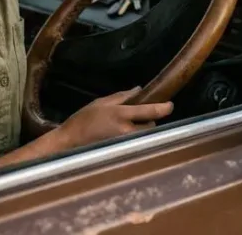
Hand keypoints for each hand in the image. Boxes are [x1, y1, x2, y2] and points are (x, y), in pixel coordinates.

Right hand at [56, 87, 173, 147]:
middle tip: (141, 117)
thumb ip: (122, 96)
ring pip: (144, 136)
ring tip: (131, 127)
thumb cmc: (84, 119)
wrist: (70, 141)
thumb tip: (140, 89)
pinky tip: (126, 136)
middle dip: (149, 121)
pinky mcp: (122, 152)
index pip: (149, 111)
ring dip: (143, 131)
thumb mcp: (102, 102)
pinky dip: (135, 139)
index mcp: (121, 114)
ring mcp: (125, 144)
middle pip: (150, 126)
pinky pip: (136, 144)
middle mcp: (126, 131)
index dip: (163, 108)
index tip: (170, 105)